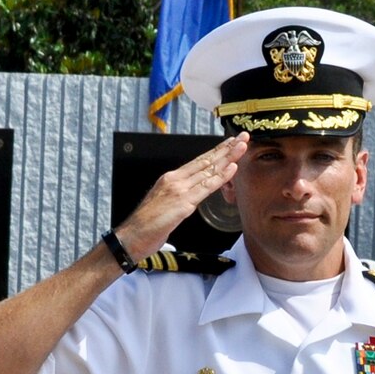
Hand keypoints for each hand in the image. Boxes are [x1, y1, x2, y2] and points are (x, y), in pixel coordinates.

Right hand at [115, 134, 249, 256]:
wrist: (131, 236)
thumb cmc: (147, 225)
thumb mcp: (166, 205)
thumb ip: (180, 197)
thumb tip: (192, 196)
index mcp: (171, 179)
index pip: (198, 162)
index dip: (216, 151)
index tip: (230, 142)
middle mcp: (175, 180)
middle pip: (206, 161)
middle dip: (226, 148)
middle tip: (243, 137)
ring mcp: (179, 190)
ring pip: (208, 170)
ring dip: (228, 157)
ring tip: (242, 146)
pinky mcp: (182, 203)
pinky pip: (206, 187)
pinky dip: (220, 177)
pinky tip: (232, 168)